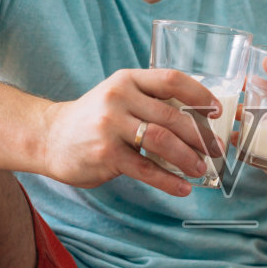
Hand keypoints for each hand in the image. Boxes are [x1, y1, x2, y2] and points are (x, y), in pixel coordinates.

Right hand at [40, 68, 224, 195]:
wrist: (49, 137)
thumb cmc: (94, 119)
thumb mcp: (119, 98)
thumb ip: (150, 103)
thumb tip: (198, 123)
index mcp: (128, 80)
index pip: (172, 79)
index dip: (200, 95)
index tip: (217, 112)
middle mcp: (119, 98)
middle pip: (172, 115)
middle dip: (200, 136)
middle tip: (215, 151)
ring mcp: (110, 125)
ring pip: (162, 141)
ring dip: (188, 158)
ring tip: (200, 169)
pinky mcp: (105, 154)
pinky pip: (146, 169)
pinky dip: (168, 181)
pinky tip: (182, 188)